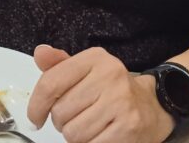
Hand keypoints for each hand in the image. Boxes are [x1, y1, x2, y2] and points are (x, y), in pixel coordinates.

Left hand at [28, 45, 173, 142]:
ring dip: (76, 136)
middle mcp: (110, 75)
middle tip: (79, 116)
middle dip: (63, 121)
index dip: (36, 106)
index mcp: (96, 58)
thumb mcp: (87, 71)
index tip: (36, 117)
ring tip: (92, 126)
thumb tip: (40, 52)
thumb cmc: (111, 90)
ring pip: (73, 133)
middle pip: (60, 112)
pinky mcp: (128, 127)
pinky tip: (101, 135)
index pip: (51, 83)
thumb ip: (60, 65)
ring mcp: (121, 101)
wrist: (152, 106)